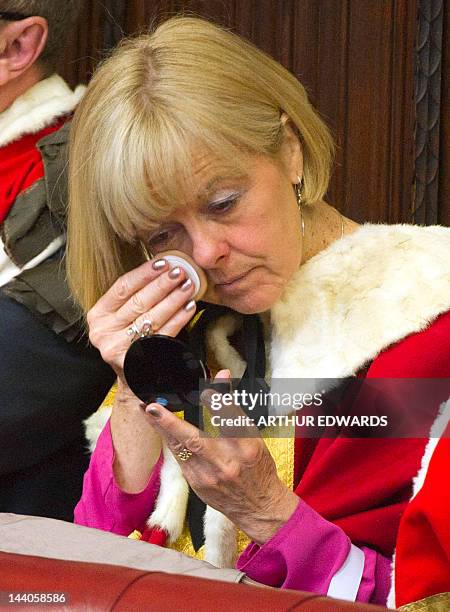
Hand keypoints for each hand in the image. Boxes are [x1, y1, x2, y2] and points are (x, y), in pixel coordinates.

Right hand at [87, 258, 196, 390]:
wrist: (132, 378)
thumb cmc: (130, 340)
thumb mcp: (122, 317)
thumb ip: (135, 295)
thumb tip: (163, 267)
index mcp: (98, 315)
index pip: (122, 288)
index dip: (144, 273)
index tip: (163, 262)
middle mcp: (104, 332)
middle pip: (138, 302)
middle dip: (162, 285)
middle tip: (180, 271)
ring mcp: (118, 349)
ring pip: (151, 318)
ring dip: (173, 300)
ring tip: (189, 286)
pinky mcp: (136, 361)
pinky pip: (162, 335)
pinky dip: (178, 320)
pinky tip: (189, 308)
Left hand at [145, 370, 298, 544]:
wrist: (259, 507)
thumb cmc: (258, 467)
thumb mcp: (253, 436)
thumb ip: (232, 407)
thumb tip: (220, 377)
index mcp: (247, 448)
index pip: (230, 420)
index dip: (217, 403)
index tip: (204, 391)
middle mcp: (227, 463)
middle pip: (196, 440)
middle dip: (171, 423)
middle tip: (153, 408)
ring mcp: (209, 476)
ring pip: (180, 449)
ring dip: (161, 429)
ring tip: (148, 412)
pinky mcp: (197, 484)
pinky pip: (180, 458)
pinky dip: (170, 441)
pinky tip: (160, 428)